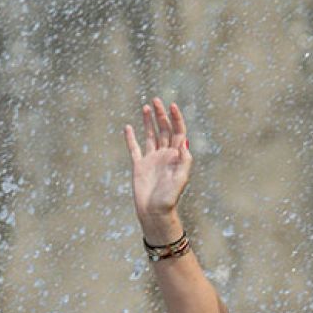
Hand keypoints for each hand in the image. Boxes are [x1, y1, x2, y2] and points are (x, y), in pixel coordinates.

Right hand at [123, 98, 192, 232]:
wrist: (154, 212)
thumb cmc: (169, 198)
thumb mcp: (181, 179)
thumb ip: (184, 160)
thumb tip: (184, 142)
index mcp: (177, 156)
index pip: (178, 132)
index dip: (176, 118)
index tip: (171, 105)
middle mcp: (165, 155)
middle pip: (164, 130)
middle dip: (161, 115)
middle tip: (156, 100)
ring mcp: (151, 159)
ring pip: (150, 135)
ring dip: (148, 121)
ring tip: (146, 107)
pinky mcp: (139, 165)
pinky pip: (134, 148)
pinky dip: (131, 138)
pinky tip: (128, 127)